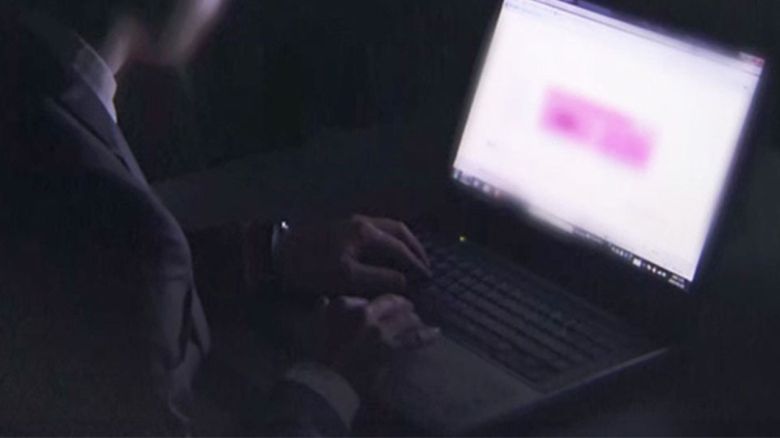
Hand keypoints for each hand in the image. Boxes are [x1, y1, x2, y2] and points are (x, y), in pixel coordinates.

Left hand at [276, 215, 430, 296]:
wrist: (275, 253)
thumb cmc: (310, 267)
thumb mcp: (346, 277)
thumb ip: (378, 278)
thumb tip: (405, 281)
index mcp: (365, 232)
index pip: (400, 247)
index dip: (416, 264)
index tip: (427, 278)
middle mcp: (362, 221)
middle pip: (398, 230)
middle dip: (414, 248)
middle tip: (424, 265)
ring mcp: (350, 221)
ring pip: (386, 228)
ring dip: (402, 242)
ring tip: (409, 259)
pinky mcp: (341, 227)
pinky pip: (375, 230)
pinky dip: (388, 241)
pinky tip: (386, 254)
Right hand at [313, 294, 439, 392]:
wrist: (327, 382)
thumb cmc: (318, 356)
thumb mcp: (314, 328)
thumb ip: (322, 311)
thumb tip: (324, 299)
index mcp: (344, 306)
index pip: (366, 298)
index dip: (376, 303)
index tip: (381, 305)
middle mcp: (365, 314)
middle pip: (391, 304)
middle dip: (401, 304)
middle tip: (408, 306)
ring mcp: (380, 330)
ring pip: (405, 318)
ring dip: (413, 318)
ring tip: (417, 319)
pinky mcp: (392, 348)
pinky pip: (414, 339)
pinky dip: (427, 335)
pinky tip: (436, 332)